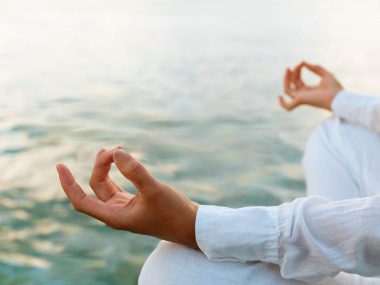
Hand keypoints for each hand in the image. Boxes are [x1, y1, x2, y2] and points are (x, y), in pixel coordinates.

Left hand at [56, 147, 198, 248]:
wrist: (190, 224)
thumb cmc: (173, 212)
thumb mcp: (154, 190)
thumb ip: (135, 171)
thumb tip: (116, 153)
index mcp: (115, 216)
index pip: (81, 201)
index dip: (68, 184)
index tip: (60, 165)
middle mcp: (116, 213)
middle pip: (96, 186)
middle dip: (101, 165)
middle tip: (116, 148)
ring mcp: (125, 207)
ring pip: (106, 185)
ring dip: (107, 167)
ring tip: (114, 149)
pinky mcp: (134, 202)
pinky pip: (117, 185)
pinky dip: (117, 171)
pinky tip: (120, 160)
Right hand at [278, 61, 343, 110]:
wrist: (338, 97)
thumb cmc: (334, 88)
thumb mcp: (325, 74)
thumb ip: (315, 68)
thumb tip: (303, 62)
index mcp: (309, 90)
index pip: (298, 80)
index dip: (298, 70)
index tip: (302, 63)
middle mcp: (303, 94)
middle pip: (292, 83)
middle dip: (292, 73)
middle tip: (291, 66)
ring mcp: (301, 98)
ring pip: (288, 90)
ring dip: (286, 79)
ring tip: (288, 69)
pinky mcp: (301, 101)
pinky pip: (288, 106)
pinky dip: (282, 103)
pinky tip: (279, 97)